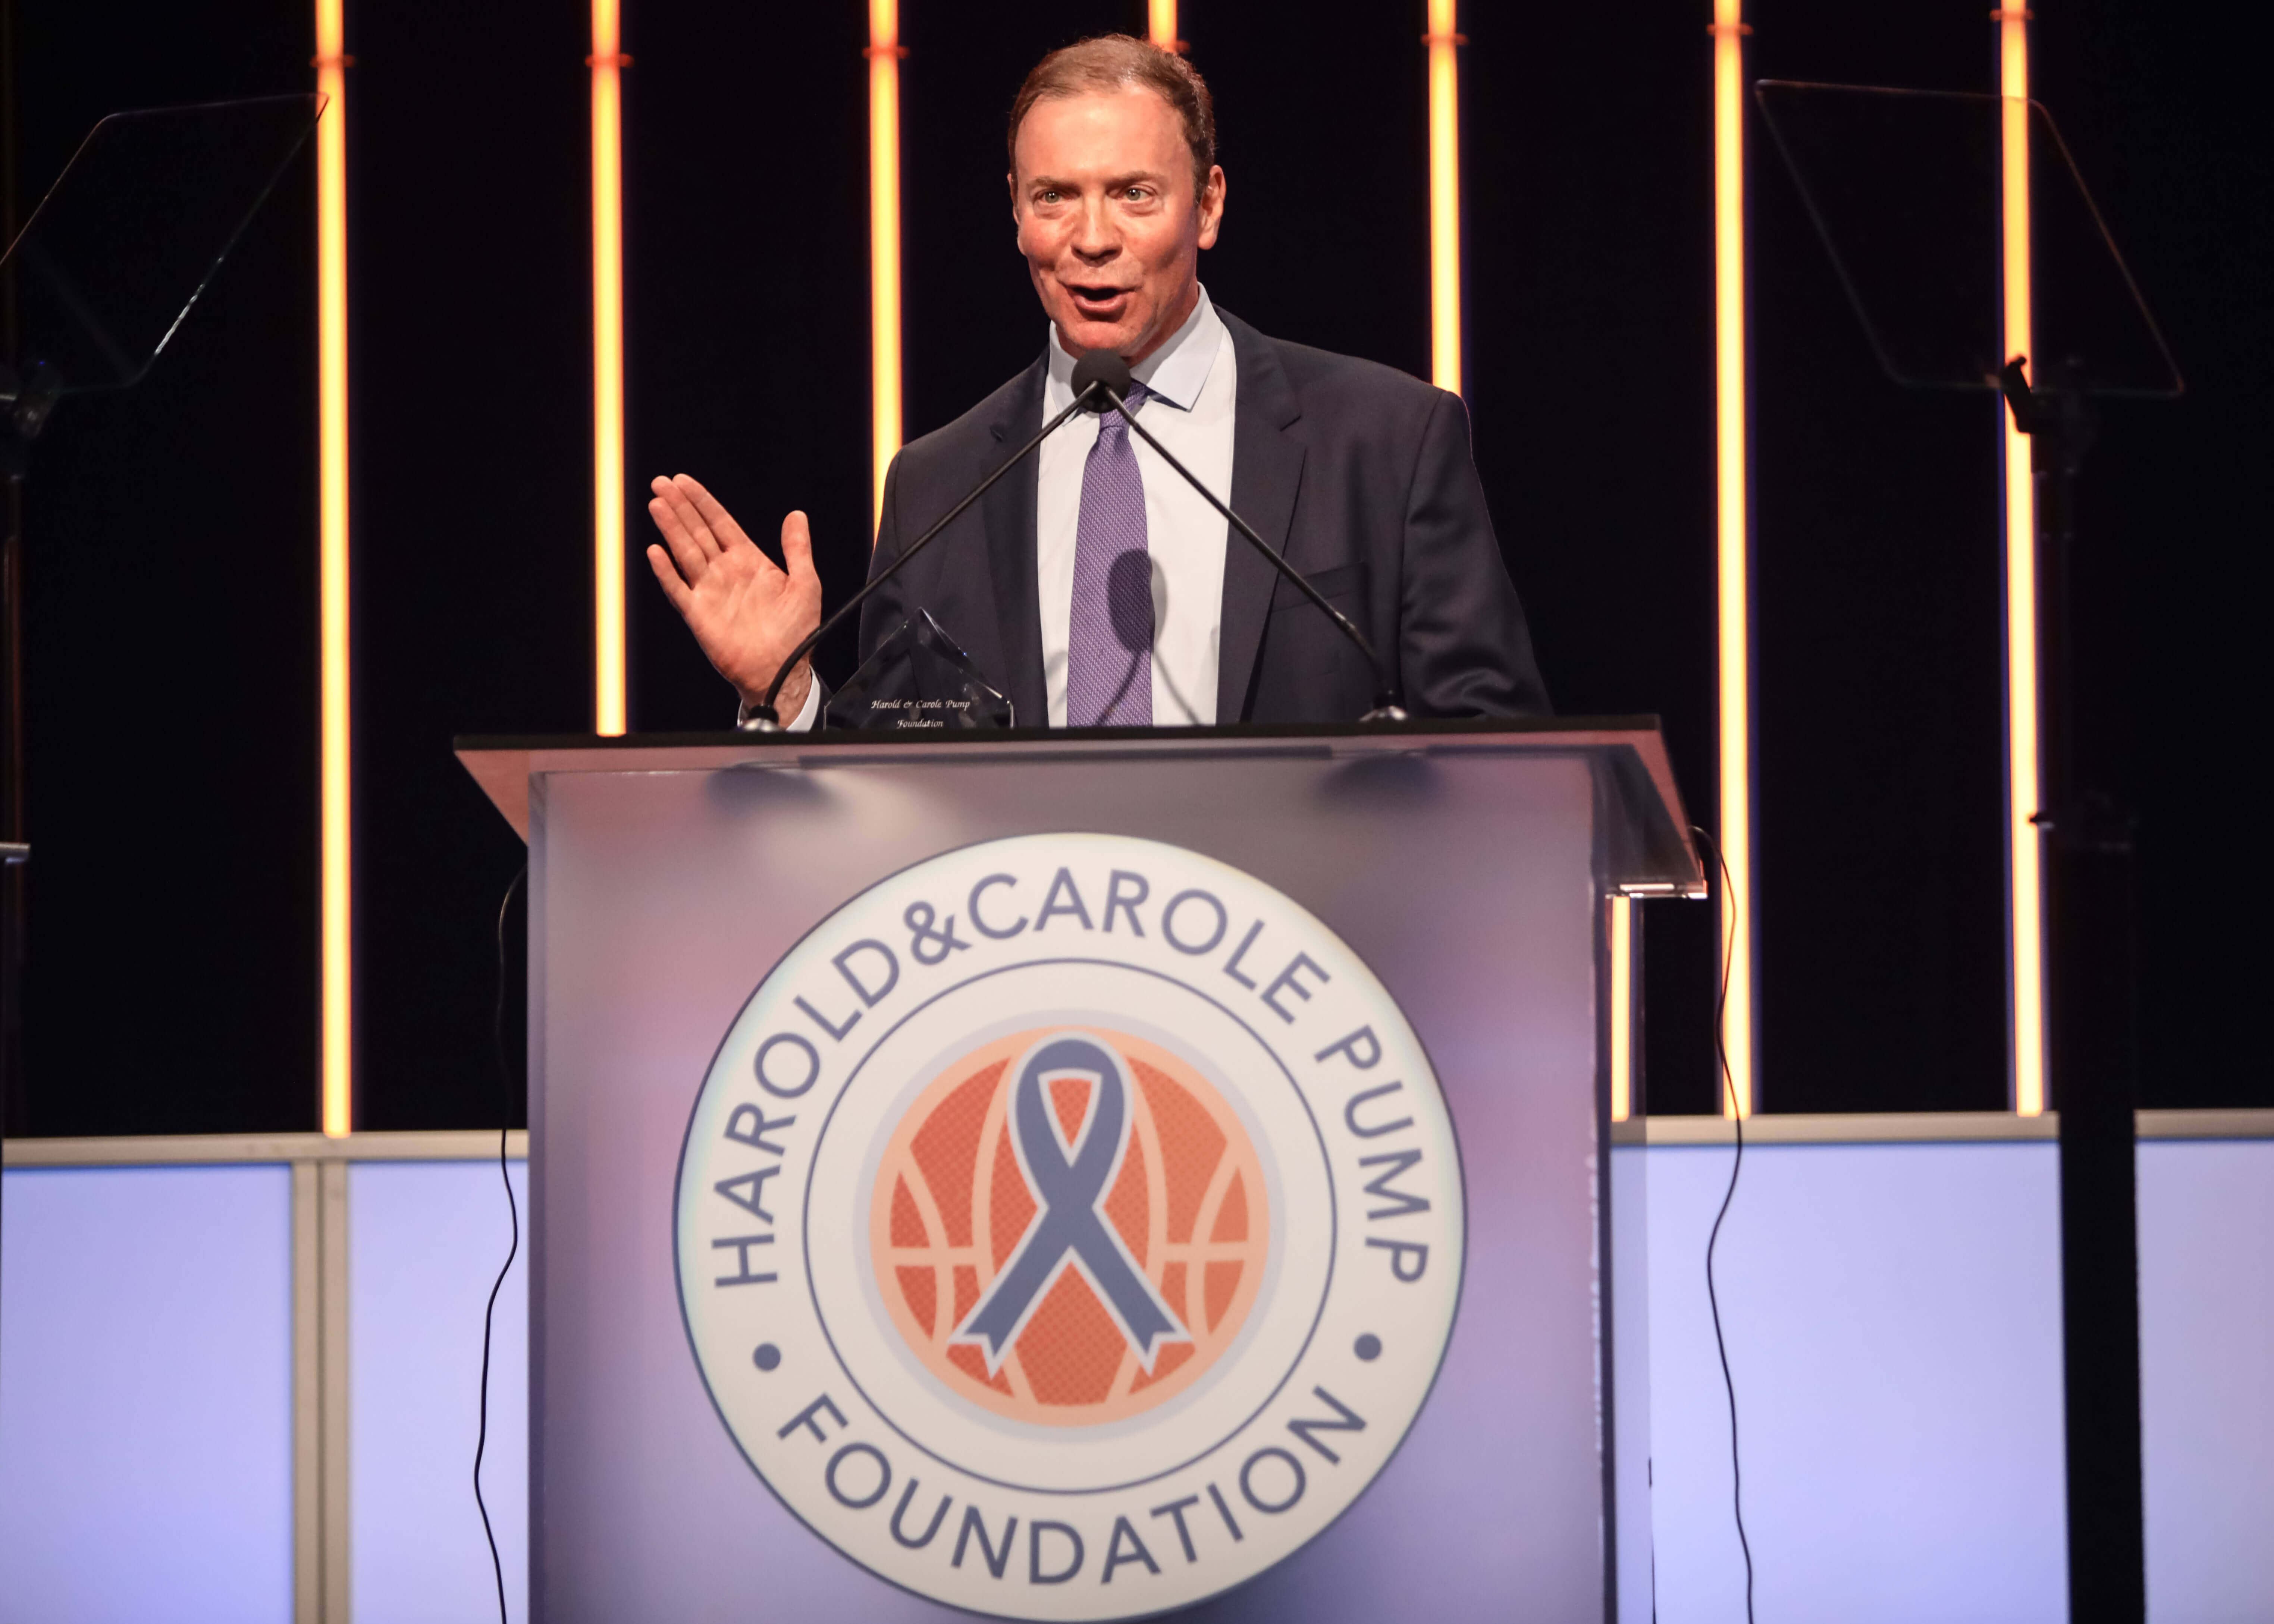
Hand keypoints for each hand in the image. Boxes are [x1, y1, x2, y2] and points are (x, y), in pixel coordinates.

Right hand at [645, 474, 821, 718]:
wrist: (783, 671)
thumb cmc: (797, 632)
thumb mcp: (805, 584)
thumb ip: (797, 549)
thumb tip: (797, 515)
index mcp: (748, 561)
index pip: (720, 523)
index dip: (702, 501)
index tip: (684, 481)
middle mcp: (725, 572)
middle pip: (697, 531)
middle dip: (680, 507)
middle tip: (661, 483)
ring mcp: (709, 592)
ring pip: (685, 552)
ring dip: (671, 528)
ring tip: (657, 504)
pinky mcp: (698, 615)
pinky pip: (678, 589)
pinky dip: (666, 571)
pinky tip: (656, 551)